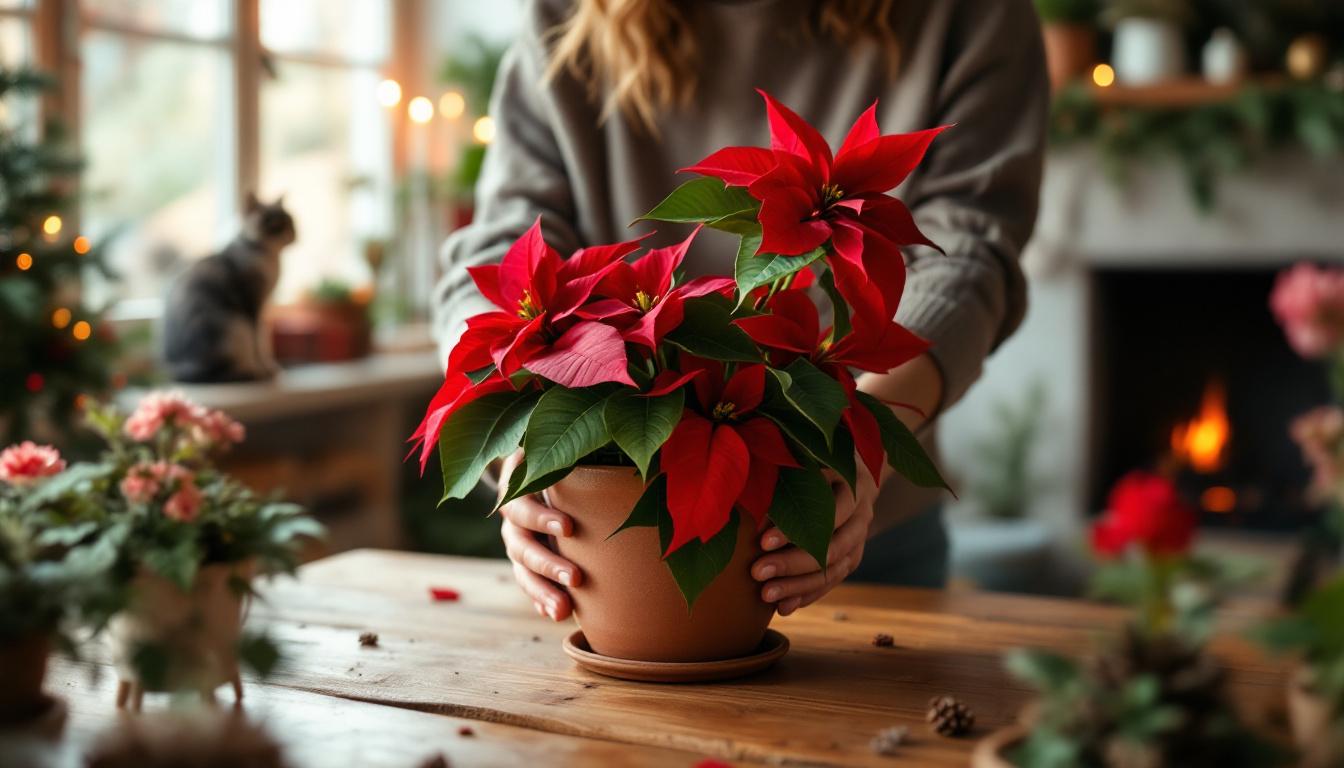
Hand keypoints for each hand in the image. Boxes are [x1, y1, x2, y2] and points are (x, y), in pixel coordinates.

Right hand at [497, 451, 581, 620]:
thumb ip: (578, 454)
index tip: (569, 529)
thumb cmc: (560, 459)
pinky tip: (554, 614)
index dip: (541, 518)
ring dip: (542, 590)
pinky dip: (539, 600)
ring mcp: (516, 542)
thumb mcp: (561, 451)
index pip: (521, 506)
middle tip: (577, 578)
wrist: (537, 470)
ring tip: (563, 610)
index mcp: (517, 488)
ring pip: (521, 570)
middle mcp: (512, 519)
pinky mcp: (525, 562)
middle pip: (520, 545)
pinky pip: (528, 584)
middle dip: (548, 564)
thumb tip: (623, 449)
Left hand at [751, 461, 879, 615]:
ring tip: (766, 595)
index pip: (828, 514)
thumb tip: (754, 516)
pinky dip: (808, 595)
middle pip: (833, 548)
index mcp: (853, 484)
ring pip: (834, 570)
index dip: (795, 530)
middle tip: (757, 573)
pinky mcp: (853, 556)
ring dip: (799, 586)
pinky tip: (783, 608)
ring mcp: (860, 538)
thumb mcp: (801, 458)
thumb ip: (782, 480)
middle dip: (793, 563)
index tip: (761, 541)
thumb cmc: (811, 457)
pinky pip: (833, 581)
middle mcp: (863, 513)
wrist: (844, 467)